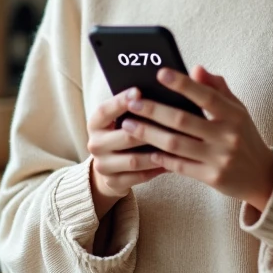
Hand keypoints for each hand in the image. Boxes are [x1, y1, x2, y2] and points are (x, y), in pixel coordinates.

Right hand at [86, 86, 167, 210]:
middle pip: (124, 136)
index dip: (120, 101)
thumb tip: (157, 89)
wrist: (110, 167)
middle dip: (148, 130)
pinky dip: (157, 169)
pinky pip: (139, 176)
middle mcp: (95, 144)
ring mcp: (102, 166)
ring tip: (177, 146)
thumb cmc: (122, 133)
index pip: (105, 110)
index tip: (138, 91)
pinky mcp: (113, 182)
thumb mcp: (121, 118)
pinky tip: (173, 163)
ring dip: (156, 153)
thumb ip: (134, 106)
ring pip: (134, 160)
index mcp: (95, 124)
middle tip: (172, 123)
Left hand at [123, 65, 272, 212]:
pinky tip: (145, 148)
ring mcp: (219, 158)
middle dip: (154, 110)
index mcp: (234, 114)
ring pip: (176, 144)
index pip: (206, 95)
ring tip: (128, 125)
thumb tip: (196, 68)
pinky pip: (179, 166)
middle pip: (183, 120)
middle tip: (132, 102)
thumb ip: (217, 88)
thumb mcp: (238, 110)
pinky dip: (161, 157)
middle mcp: (228, 135)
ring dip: (149, 134)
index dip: (183, 84)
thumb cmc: (244, 135)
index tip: (159, 73)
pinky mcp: (211, 177)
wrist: (261, 175)